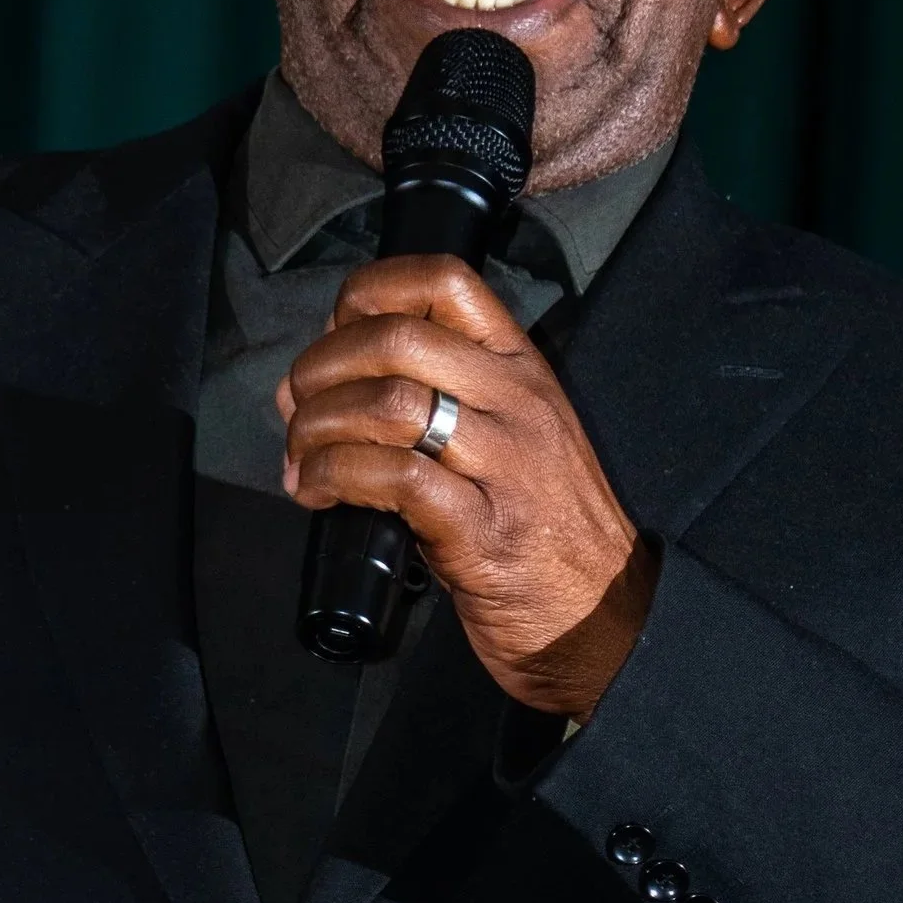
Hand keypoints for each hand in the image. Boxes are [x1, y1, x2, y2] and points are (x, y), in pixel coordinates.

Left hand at [277, 256, 658, 718]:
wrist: (606, 620)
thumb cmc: (545, 531)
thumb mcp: (511, 441)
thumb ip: (439, 399)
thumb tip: (324, 382)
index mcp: (523, 370)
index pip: (445, 282)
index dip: (369, 292)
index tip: (334, 334)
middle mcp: (518, 404)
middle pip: (397, 338)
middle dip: (323, 368)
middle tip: (297, 409)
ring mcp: (506, 466)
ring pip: (389, 404)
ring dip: (318, 427)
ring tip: (301, 459)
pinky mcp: (484, 532)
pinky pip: (395, 478)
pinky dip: (335, 477)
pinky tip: (317, 492)